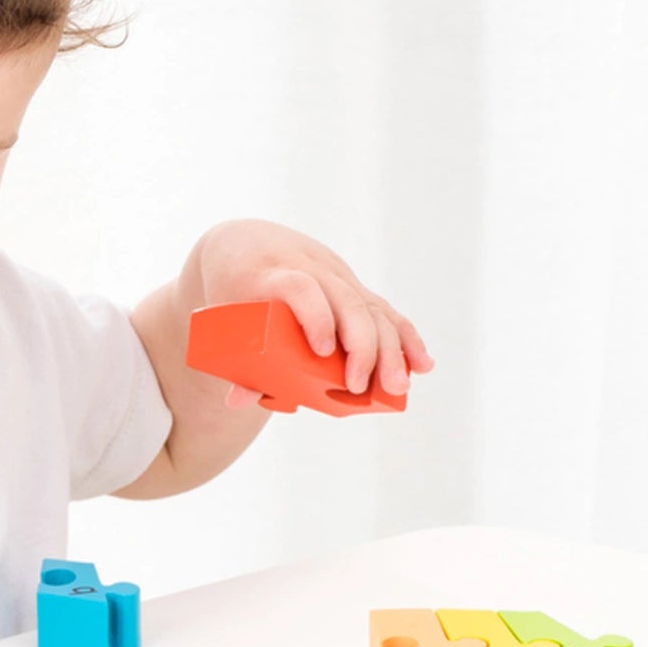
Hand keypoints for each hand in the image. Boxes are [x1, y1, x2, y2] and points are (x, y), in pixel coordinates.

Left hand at [191, 221, 433, 404]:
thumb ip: (234, 360)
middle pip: (347, 301)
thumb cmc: (234, 290)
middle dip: (362, 346)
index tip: (322, 352)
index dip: (315, 316)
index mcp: (274, 272)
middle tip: (359, 387)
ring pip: (373, 307)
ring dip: (391, 349)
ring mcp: (339, 278)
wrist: (248, 244)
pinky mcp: (356, 289)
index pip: (301, 287)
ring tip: (398, 387)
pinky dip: (406, 339)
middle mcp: (312, 270)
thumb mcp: (226, 318)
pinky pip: (386, 311)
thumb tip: (235, 402)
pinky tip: (422, 365)